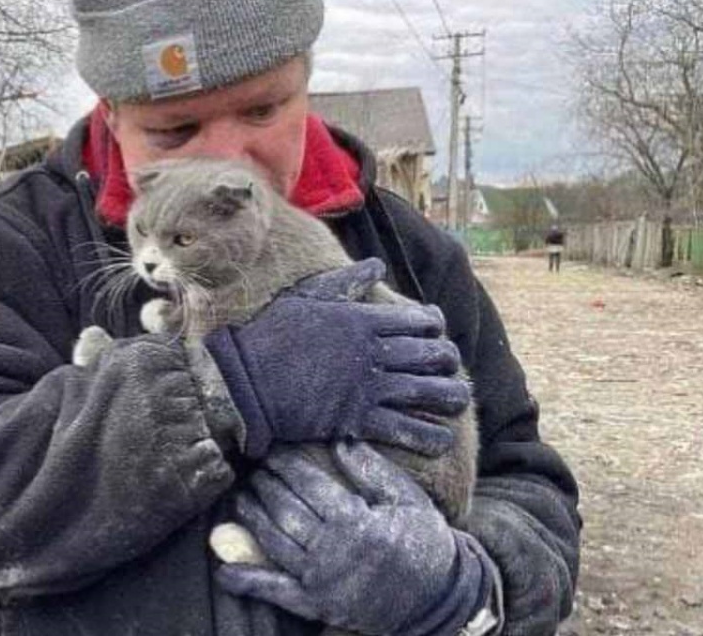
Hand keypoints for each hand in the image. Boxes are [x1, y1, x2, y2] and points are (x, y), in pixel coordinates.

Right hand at [203, 258, 470, 457]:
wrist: (245, 382)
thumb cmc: (271, 336)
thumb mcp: (306, 298)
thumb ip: (345, 282)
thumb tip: (377, 264)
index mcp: (361, 320)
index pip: (418, 320)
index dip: (435, 326)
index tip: (436, 331)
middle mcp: (372, 352)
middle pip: (431, 354)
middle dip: (448, 361)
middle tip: (449, 367)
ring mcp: (367, 387)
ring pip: (428, 391)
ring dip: (451, 396)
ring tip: (457, 400)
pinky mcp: (358, 419)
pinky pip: (407, 429)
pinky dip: (430, 436)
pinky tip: (441, 438)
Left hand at [216, 443, 495, 635]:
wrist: (438, 597)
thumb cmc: (424, 540)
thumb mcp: (407, 499)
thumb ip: (372, 469)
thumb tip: (340, 439)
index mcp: (356, 521)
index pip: (307, 484)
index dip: (285, 464)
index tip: (271, 448)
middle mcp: (332, 551)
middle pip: (285, 509)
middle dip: (265, 484)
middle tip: (253, 467)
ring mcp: (320, 580)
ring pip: (273, 541)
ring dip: (252, 517)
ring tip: (241, 496)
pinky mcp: (314, 603)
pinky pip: (274, 591)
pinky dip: (246, 581)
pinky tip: (224, 569)